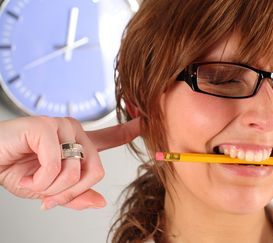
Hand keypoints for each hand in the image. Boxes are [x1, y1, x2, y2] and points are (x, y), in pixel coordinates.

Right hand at [0, 116, 139, 209]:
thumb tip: (100, 201)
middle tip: (48, 197)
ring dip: (52, 188)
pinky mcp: (47, 127)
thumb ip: (76, 195)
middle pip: (96, 171)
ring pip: (77, 172)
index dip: (129, 131)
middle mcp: (74, 131)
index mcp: (77, 143)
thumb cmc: (15, 169)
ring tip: (34, 179)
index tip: (145, 122)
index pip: (110, 136)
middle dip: (71, 192)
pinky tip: (26, 171)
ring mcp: (62, 127)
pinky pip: (58, 167)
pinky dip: (40, 180)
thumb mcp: (49, 190)